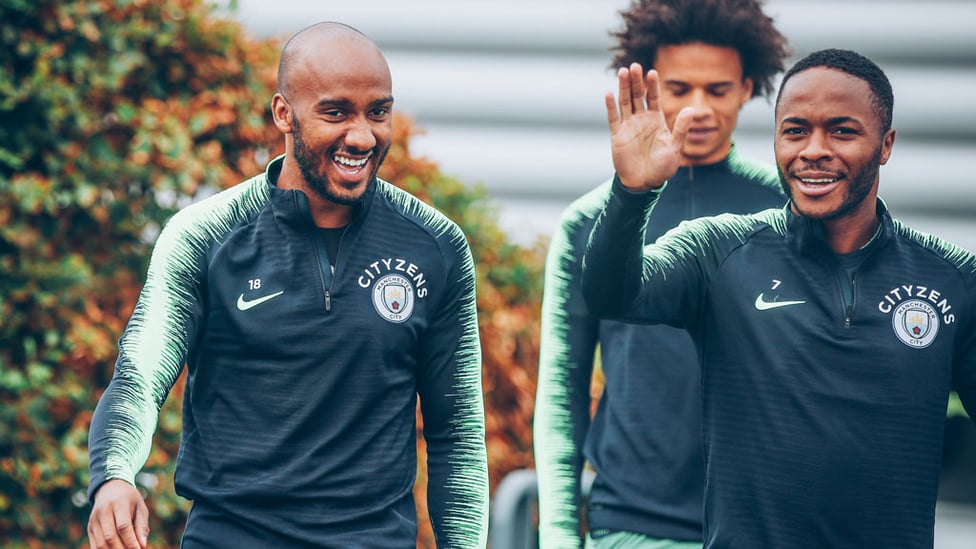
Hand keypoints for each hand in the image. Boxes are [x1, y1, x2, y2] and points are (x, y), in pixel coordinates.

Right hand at [88, 479, 149, 548]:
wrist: (110, 488)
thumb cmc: (130, 499)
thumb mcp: (140, 507)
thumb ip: (142, 526)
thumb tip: (142, 545)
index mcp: (119, 503)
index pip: (123, 526)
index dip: (130, 540)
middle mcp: (103, 511)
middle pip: (110, 536)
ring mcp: (94, 520)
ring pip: (100, 543)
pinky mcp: (90, 528)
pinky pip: (94, 545)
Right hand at [604, 63, 693, 190]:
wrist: (644, 183)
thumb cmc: (662, 167)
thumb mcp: (675, 147)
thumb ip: (681, 128)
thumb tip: (691, 109)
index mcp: (656, 121)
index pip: (653, 98)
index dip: (652, 86)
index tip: (652, 72)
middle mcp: (641, 120)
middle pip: (637, 96)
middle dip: (636, 81)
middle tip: (634, 66)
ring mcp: (628, 126)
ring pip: (625, 102)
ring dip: (623, 88)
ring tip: (623, 72)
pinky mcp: (617, 136)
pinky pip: (613, 118)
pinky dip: (610, 106)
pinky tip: (609, 93)